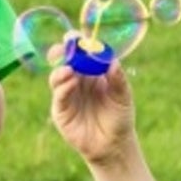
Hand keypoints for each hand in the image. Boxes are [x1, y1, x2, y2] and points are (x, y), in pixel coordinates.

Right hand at [49, 51, 136, 165]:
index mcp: (91, 73)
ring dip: (61, 69)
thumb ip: (118, 79)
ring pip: (57, 76)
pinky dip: (63, 86)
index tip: (77, 36)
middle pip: (64, 61)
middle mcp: (76, 81)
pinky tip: (71, 82)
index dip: (77, 43)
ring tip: (70, 69)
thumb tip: (113, 62)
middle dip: (62, 51)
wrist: (114, 144)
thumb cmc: (119, 118)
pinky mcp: (61, 111)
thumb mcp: (123, 96)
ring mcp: (67, 95)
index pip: (81, 53)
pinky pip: (59, 95)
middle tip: (67, 46)